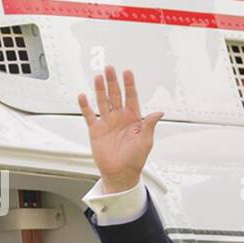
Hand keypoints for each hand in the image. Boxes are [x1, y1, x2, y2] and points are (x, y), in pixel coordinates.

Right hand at [78, 66, 164, 193]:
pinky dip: (85, 106)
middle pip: (116, 95)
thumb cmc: (135, 159)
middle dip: (113, 82)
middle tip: (110, 69)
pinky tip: (83, 96)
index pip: (131, 97)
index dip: (129, 85)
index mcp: (133, 119)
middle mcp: (120, 118)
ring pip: (103, 101)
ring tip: (98, 77)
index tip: (127, 72)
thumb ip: (150, 125)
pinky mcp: (96, 130)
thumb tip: (159, 113)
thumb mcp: (146, 141)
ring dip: (100, 89)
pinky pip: (89, 115)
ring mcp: (107, 122)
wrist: (120, 173)